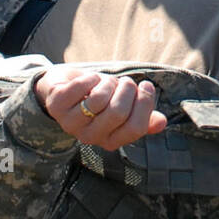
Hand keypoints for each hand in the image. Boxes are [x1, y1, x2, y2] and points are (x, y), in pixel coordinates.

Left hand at [35, 67, 167, 149]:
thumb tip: (162, 122)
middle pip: (119, 112)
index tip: (146, 86)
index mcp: (110, 140)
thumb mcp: (123, 106)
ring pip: (99, 99)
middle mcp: (90, 137)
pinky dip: (89, 78)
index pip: (135, 128)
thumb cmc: (98, 97)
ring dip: (108, 82)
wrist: (64, 88)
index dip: (145, 103)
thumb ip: (142, 116)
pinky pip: (80, 88)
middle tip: (125, 82)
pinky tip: (89, 80)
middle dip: (127, 89)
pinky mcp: (57, 106)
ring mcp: (71, 123)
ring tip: (106, 81)